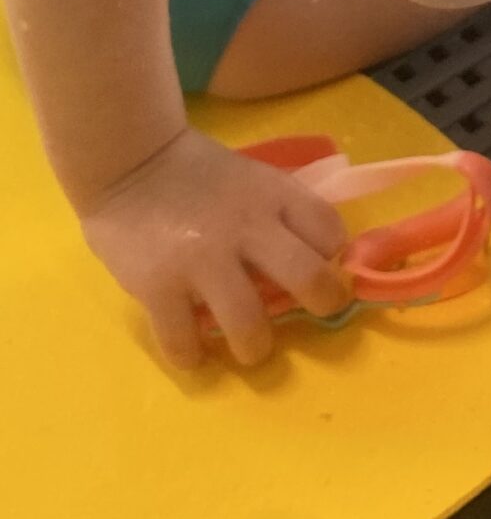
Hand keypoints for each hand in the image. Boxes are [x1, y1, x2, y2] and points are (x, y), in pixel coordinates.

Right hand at [78, 126, 351, 367]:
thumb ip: (281, 213)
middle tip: (315, 314)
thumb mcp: (253, 178)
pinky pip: (183, 340)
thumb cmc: (198, 173)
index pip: (329, 231)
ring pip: (248, 324)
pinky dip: (192, 356)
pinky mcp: (158, 287)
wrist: (130, 162)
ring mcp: (201, 259)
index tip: (321, 266)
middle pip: (308, 277)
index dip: (332, 255)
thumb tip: (315, 258)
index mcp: (273, 196)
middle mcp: (245, 227)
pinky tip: (193, 352)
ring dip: (255, 347)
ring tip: (250, 348)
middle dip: (323, 304)